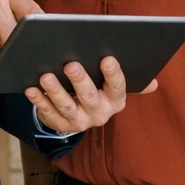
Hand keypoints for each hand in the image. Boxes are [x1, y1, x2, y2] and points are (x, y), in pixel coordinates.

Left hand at [23, 56, 156, 132]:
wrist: (79, 114)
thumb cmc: (98, 90)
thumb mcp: (113, 87)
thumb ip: (130, 81)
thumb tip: (154, 83)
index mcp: (115, 101)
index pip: (117, 88)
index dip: (113, 75)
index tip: (108, 58)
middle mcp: (99, 114)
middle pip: (89, 97)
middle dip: (80, 81)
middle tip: (71, 64)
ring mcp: (79, 122)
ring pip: (67, 106)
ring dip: (56, 92)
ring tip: (46, 76)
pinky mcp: (59, 125)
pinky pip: (48, 113)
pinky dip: (39, 101)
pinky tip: (31, 88)